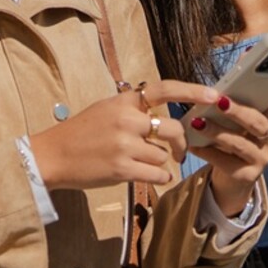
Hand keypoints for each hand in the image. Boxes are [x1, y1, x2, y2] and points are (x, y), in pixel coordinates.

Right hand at [31, 80, 211, 189]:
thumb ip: (135, 110)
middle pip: (173, 129)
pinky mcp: (122, 169)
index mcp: (124, 101)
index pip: (164, 89)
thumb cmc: (82, 133)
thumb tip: (166, 118)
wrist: (53, 155)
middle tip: (180, 151)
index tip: (215, 96)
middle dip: (181, 142)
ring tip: (142, 164)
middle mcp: (126, 119)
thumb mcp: (107, 109)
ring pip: (163, 155)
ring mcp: (124, 145)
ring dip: (160, 163)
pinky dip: (158, 177)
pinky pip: (157, 174)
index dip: (192, 92)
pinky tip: (148, 176)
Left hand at [188, 92, 267, 216]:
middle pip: (259, 122)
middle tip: (220, 101)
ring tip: (198, 123)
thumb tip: (245, 54)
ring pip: (240, 143)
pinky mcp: (247, 176)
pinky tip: (194, 144)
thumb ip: (242, 89)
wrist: (229, 179)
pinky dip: (207, 151)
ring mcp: (262, 158)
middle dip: (239, 111)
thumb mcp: (237, 115)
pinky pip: (226, 161)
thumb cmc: (232, 137)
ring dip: (217, 131)